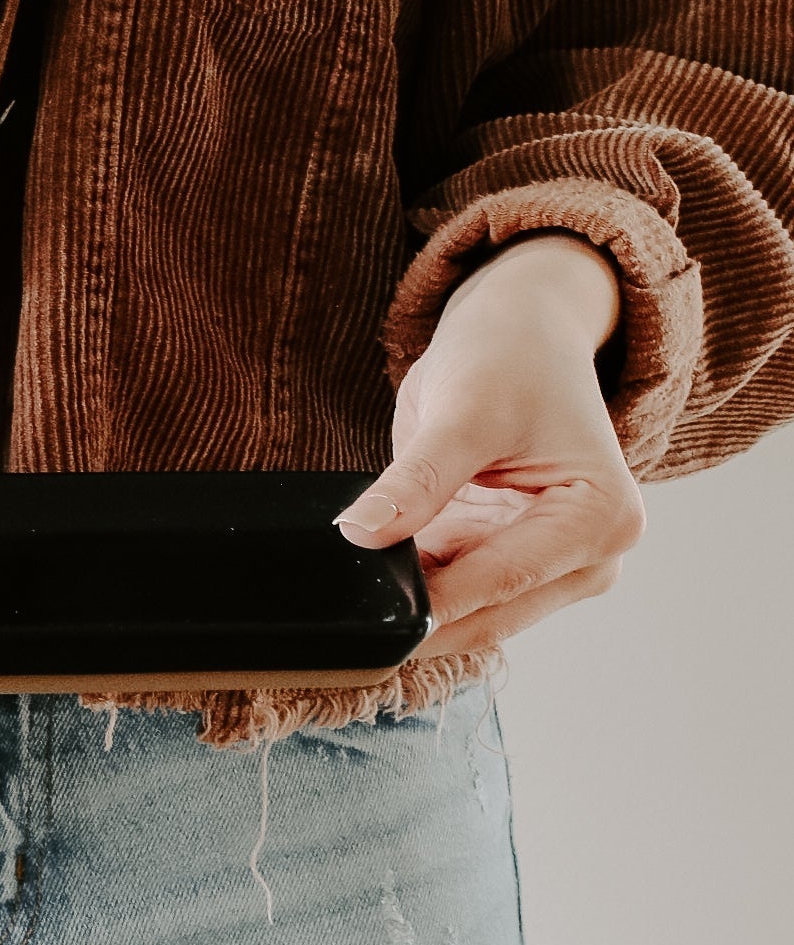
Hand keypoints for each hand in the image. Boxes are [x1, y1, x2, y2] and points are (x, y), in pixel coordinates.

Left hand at [335, 232, 646, 658]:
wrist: (520, 330)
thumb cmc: (509, 358)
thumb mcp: (461, 412)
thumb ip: (416, 481)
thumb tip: (361, 534)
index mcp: (601, 519)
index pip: (502, 580)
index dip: (429, 601)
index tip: (365, 613)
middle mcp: (591, 555)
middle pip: (490, 610)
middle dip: (420, 612)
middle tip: (344, 614)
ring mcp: (552, 562)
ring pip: (470, 609)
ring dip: (414, 600)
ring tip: (354, 586)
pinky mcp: (511, 554)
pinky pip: (456, 585)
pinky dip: (415, 581)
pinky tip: (375, 568)